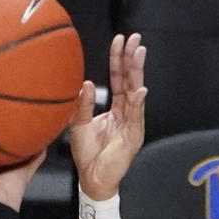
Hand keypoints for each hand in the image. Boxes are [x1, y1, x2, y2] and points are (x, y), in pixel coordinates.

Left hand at [70, 32, 146, 200]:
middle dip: (133, 60)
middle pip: (130, 81)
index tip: (119, 40)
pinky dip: (138, 103)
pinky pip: (136, 117)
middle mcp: (126, 113)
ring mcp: (132, 124)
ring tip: (139, 54)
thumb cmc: (87, 154)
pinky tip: (140, 89)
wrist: (92, 179)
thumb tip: (88, 83)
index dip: (119, 60)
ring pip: (135, 93)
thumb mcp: (79, 123)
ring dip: (138, 73)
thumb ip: (84, 103)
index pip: (119, 79)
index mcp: (115, 109)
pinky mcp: (133, 137)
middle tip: (135, 39)